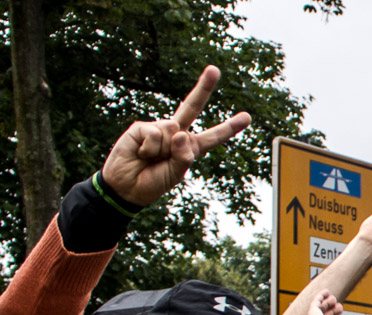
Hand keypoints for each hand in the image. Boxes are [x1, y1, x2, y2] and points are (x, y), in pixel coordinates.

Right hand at [99, 66, 250, 208]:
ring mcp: (159, 128)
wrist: (125, 187)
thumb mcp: (175, 174)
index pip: (213, 136)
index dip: (229, 127)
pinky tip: (140, 154)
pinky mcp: (141, 128)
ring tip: (150, 159)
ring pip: (172, 128)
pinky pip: (155, 134)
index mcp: (190, 147)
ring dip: (163, 149)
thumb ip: (183, 157)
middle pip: (191, 107)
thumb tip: (180, 132)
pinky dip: (149, 148)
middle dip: (203, 88)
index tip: (246, 117)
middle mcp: (176, 134)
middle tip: (214, 69)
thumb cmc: (152, 182)